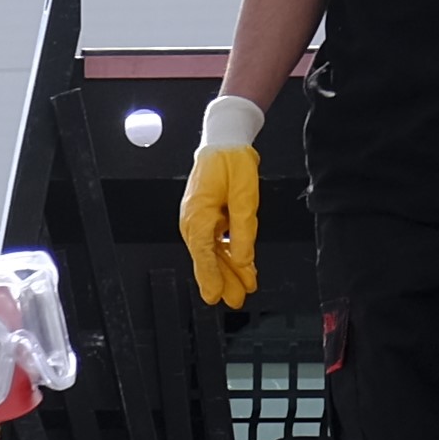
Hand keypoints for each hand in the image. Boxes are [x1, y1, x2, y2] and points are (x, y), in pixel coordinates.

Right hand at [179, 142, 264, 311]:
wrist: (224, 140)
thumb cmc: (230, 160)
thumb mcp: (244, 194)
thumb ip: (243, 229)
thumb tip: (244, 258)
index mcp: (198, 215)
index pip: (204, 254)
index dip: (210, 277)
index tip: (215, 295)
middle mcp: (194, 221)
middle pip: (208, 258)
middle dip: (223, 280)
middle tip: (236, 299)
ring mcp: (199, 220)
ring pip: (213, 253)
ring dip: (228, 271)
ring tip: (242, 288)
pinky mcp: (208, 218)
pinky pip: (217, 242)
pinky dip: (229, 255)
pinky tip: (240, 267)